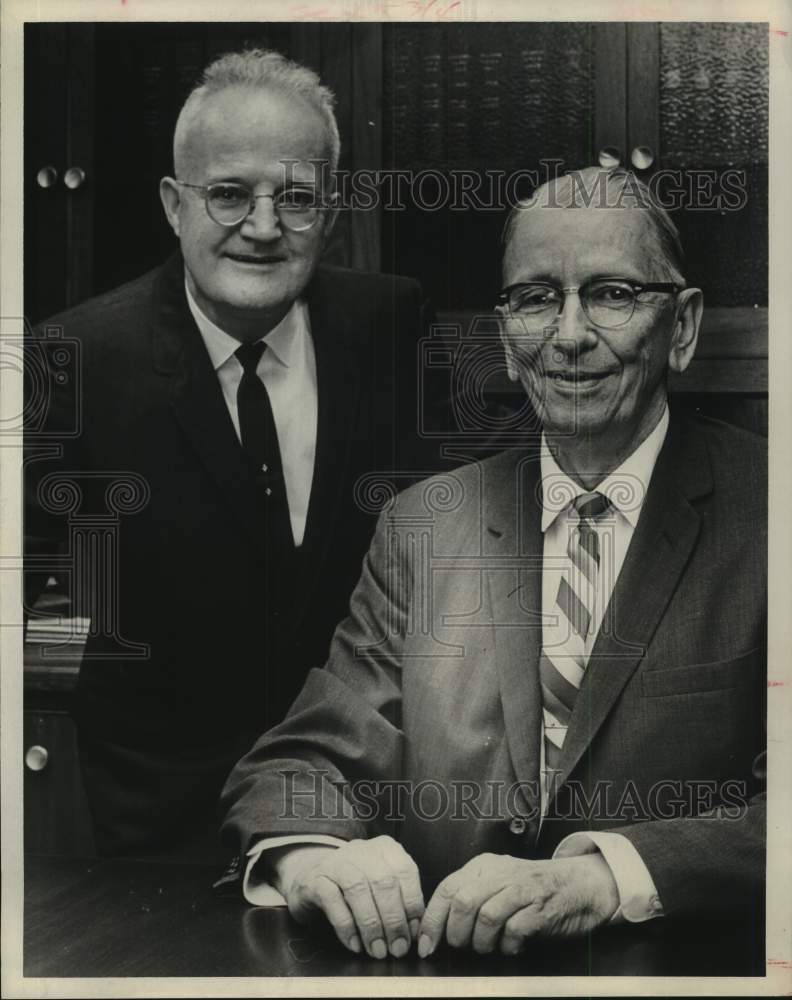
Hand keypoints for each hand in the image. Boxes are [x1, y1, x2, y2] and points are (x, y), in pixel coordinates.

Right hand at [273, 835, 424, 958]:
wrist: (311, 878)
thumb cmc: (355, 886)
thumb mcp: (380, 886)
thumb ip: (399, 901)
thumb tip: (417, 932)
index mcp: (385, 848)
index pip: (406, 871)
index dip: (412, 904)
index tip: (414, 933)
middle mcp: (362, 850)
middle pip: (384, 882)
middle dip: (394, 920)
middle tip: (397, 948)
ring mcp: (337, 862)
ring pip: (359, 889)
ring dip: (371, 925)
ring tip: (377, 950)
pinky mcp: (316, 879)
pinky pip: (333, 901)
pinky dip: (347, 927)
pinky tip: (355, 945)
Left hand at [418, 852, 618, 956]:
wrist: (580, 884)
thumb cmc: (533, 889)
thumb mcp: (498, 882)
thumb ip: (471, 895)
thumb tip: (437, 928)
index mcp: (484, 865)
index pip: (447, 888)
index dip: (432, 920)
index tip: (426, 945)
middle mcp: (501, 872)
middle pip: (463, 902)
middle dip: (456, 933)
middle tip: (462, 947)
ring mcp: (523, 889)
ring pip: (486, 917)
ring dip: (482, 942)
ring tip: (489, 948)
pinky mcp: (542, 908)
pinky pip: (514, 931)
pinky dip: (508, 947)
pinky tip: (512, 946)